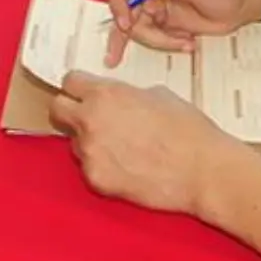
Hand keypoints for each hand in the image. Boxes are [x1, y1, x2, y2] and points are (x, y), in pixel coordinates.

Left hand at [49, 71, 256, 217]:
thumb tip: (118, 99)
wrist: (203, 170)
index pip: (69, 81)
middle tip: (89, 117)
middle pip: (57, 109)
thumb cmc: (188, 130)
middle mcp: (90, 120)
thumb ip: (127, 94)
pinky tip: (128, 167)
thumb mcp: (158, 94)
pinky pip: (89, 168)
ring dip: (90, 142)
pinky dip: (103, 166)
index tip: (84, 91)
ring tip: (123, 148)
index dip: (79, 86)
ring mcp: (90, 152)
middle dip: (70, 110)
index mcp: (105, 94)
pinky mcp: (96, 180)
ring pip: (74, 142)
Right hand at [104, 0, 260, 66]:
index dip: (118, 3)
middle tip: (159, 40)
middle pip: (126, 13)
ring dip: (160, 41)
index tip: (127, 23)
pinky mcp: (162, 24)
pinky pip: (153, 39)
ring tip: (186, 41)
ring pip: (139, 30)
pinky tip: (186, 44)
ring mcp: (155, 9)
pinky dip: (166, 45)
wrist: (240, 8)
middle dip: (136, 32)